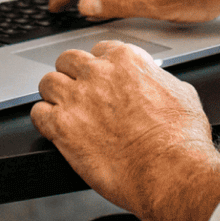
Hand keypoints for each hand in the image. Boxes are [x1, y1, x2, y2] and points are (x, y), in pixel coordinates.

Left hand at [32, 41, 219, 220]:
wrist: (169, 171)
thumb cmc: (180, 138)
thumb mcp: (182, 93)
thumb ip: (159, 81)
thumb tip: (157, 84)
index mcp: (127, 59)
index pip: (99, 49)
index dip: (99, 66)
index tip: (100, 79)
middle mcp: (98, 73)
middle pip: (68, 60)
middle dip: (72, 74)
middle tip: (78, 92)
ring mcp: (77, 98)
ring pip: (47, 82)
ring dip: (53, 94)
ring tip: (61, 108)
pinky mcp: (62, 127)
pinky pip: (37, 114)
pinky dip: (43, 120)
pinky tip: (53, 127)